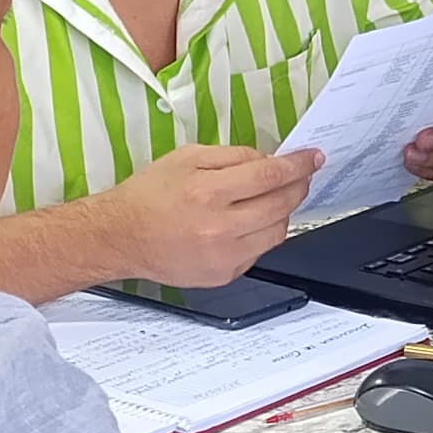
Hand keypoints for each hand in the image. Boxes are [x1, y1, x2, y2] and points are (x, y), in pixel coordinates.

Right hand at [99, 141, 318, 287]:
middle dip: (298, 186)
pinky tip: (251, 221)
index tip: (313, 158)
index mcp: (207, 193)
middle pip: (280, 205)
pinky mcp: (223, 275)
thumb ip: (231, 156)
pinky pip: (259, 252)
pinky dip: (263, 234)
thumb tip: (268, 160)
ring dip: (284, 212)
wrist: (120, 237)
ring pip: (277, 232)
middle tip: (302, 176)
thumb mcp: (186, 158)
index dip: (298, 165)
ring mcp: (223, 257)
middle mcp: (218, 229)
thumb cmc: (148, 196)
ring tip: (275, 197)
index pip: (270, 176)